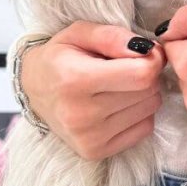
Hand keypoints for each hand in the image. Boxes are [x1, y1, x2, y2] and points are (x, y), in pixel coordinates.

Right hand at [19, 20, 166, 160]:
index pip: (142, 75)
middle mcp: (81, 114)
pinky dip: (138, 114)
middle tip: (125, 69)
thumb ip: (112, 36)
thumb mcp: (79, 33)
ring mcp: (88, 137)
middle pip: (148, 91)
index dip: (152, 59)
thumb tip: (146, 49)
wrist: (34, 90)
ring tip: (118, 86)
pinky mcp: (96, 151)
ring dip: (143, 94)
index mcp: (75, 80)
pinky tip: (117, 105)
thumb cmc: (60, 57)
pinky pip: (145, 129)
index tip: (143, 53)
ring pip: (150, 109)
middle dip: (146, 75)